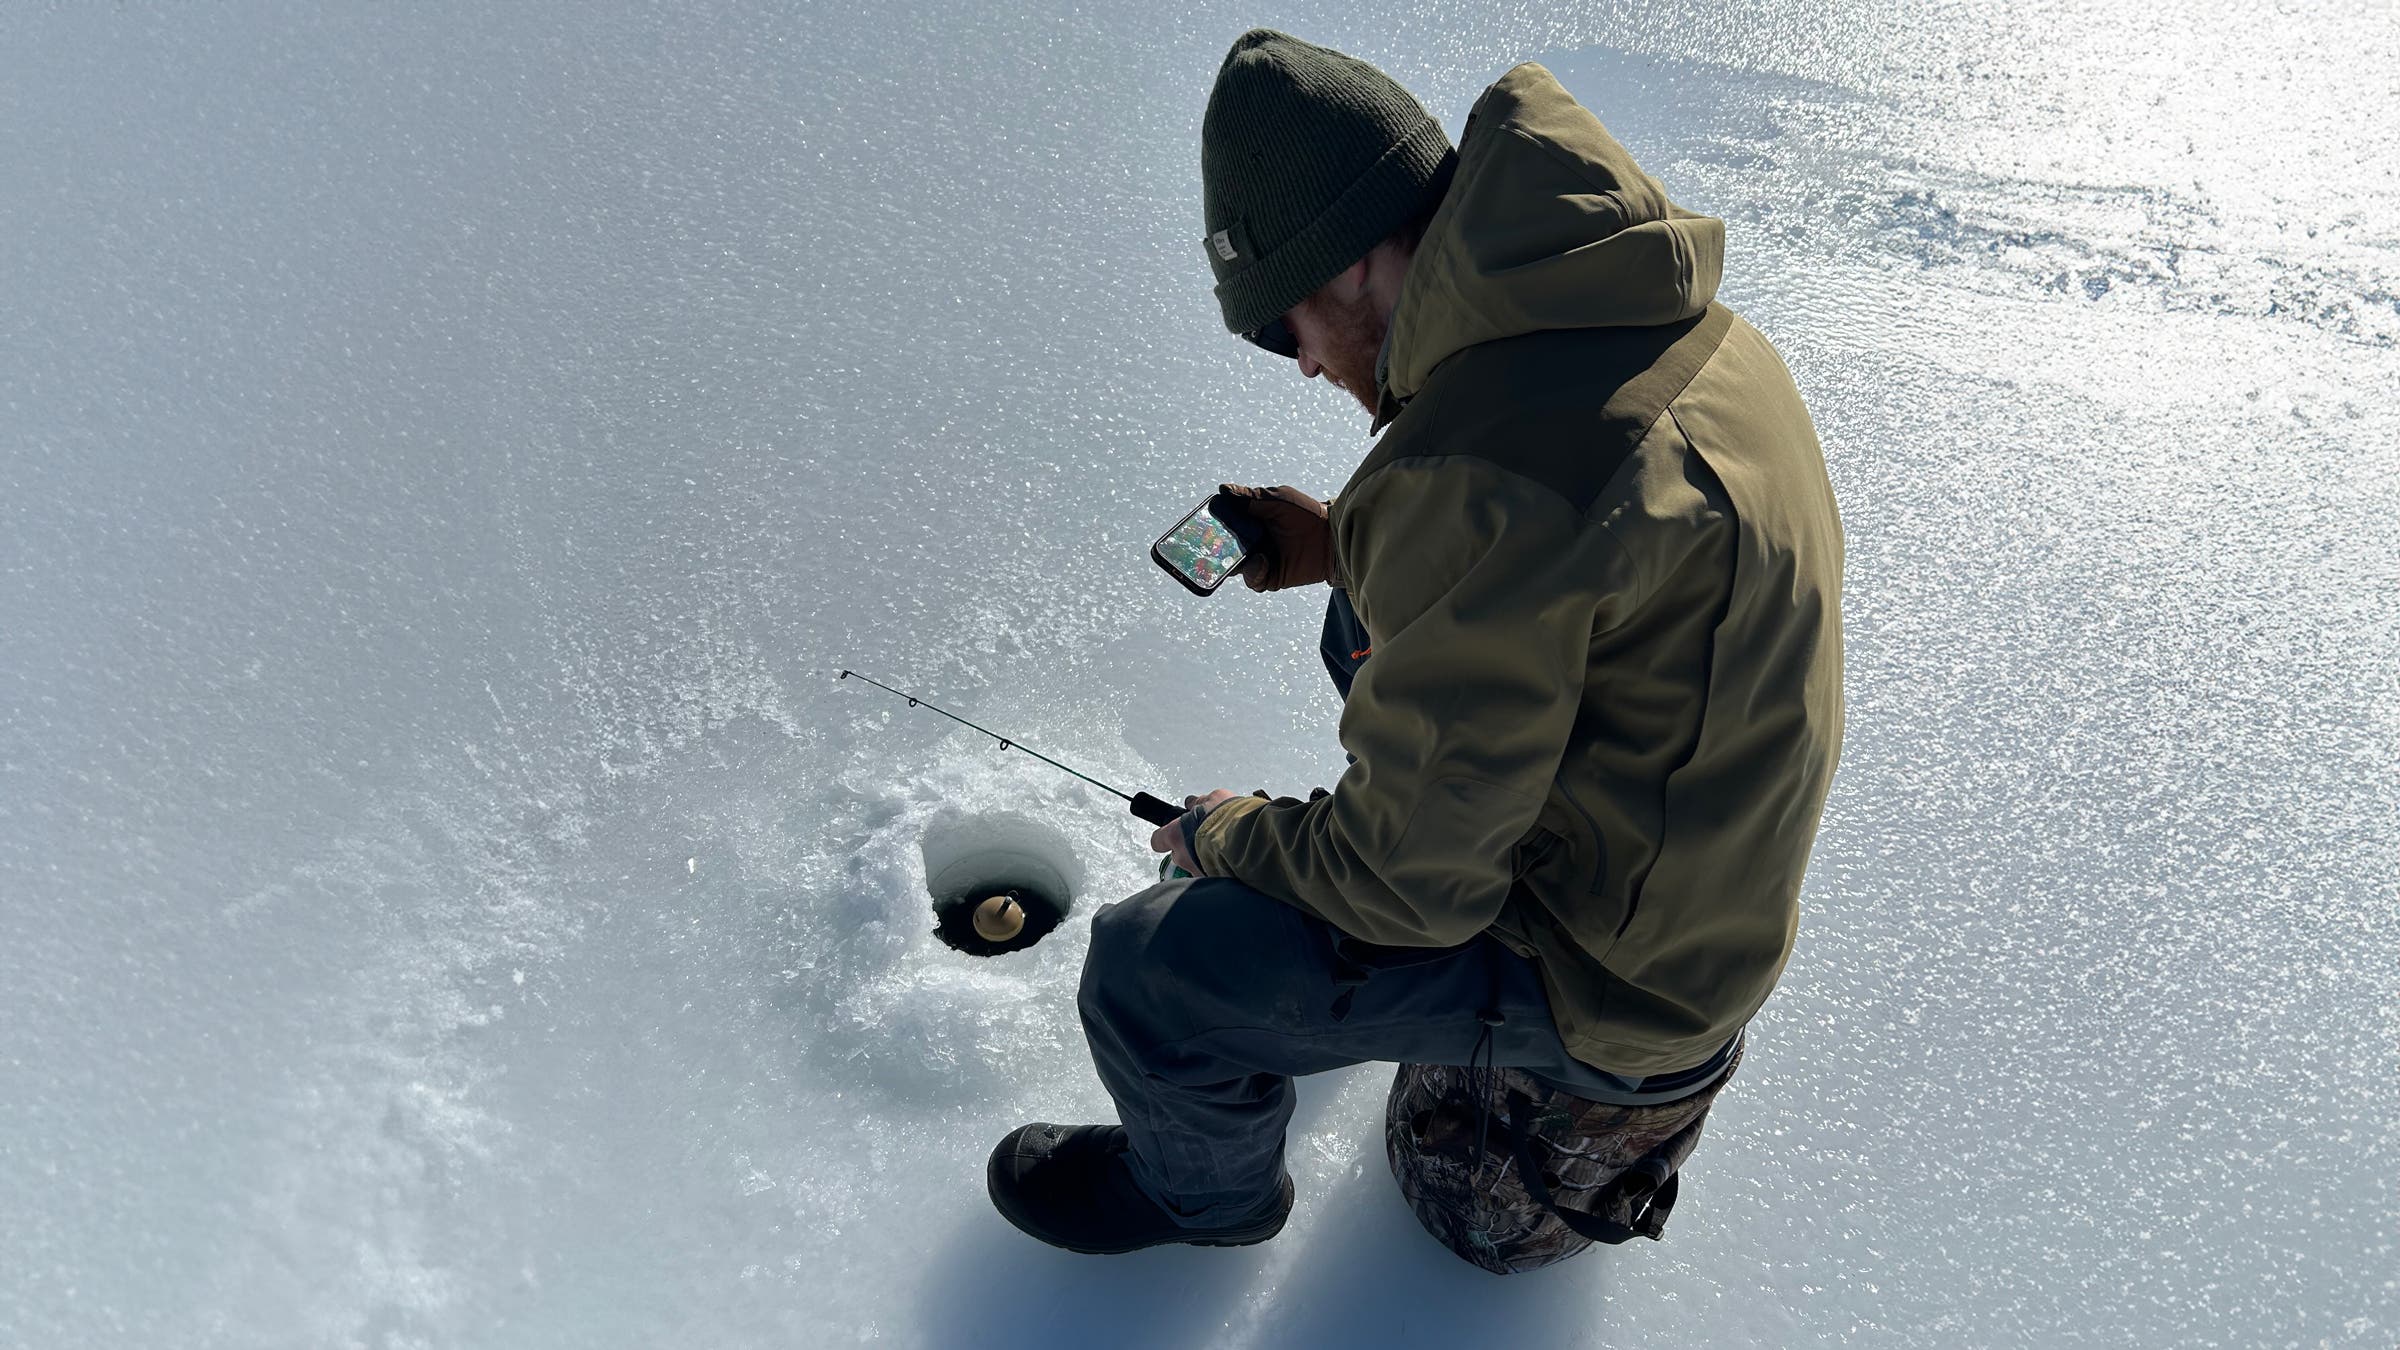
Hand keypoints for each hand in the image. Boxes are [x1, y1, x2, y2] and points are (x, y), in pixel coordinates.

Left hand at [1150, 789, 1241, 875]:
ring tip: (1224, 851)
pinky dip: (1220, 871)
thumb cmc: (1229, 818)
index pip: (1158, 840)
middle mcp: (1183, 857)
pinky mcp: (1214, 883)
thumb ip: (1200, 803)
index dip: (1164, 837)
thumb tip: (1192, 803)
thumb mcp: (1215, 799)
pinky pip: (1213, 877)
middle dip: (1190, 850)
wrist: (1249, 839)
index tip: (1172, 834)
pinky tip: (1233, 862)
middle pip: (1179, 856)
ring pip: (1196, 867)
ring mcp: (1197, 873)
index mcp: (1176, 835)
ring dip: (1205, 860)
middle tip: (1206, 840)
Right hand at [1212, 484, 1337, 591]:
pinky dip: (1254, 572)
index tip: (1198, 525)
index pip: (1223, 527)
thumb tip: (1222, 490)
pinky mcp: (1272, 577)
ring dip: (1232, 562)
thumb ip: (1250, 496)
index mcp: (1250, 523)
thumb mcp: (1277, 499)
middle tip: (1205, 546)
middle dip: (1213, 550)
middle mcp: (1252, 543)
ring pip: (1234, 567)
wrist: (1331, 535)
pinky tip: (1262, 560)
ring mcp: (1261, 561)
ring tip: (1244, 553)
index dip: (1210, 528)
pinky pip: (1254, 580)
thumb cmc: (1306, 512)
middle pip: (1223, 550)